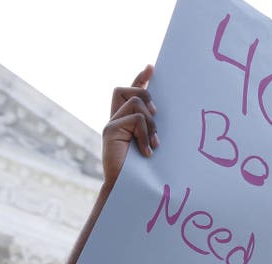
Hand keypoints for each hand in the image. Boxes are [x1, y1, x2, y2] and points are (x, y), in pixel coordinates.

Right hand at [102, 65, 157, 183]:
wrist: (129, 188)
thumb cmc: (144, 170)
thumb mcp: (151, 142)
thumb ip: (152, 127)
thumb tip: (161, 112)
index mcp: (126, 121)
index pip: (129, 92)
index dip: (139, 79)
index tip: (151, 68)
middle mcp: (115, 119)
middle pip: (127, 90)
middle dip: (146, 97)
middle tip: (156, 116)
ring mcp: (111, 124)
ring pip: (135, 102)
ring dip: (150, 122)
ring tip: (153, 142)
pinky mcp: (110, 131)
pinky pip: (135, 119)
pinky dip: (145, 134)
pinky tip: (147, 151)